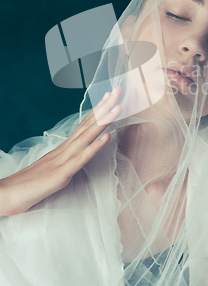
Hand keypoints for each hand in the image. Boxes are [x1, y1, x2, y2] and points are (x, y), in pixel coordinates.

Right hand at [0, 87, 122, 215]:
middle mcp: (64, 150)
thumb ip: (63, 161)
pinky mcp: (61, 174)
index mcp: (63, 149)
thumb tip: (74, 155)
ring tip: (118, 108)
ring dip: (103, 121)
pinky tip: (108, 137)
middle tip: (119, 91)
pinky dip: (95, 147)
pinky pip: (81, 158)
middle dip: (105, 108)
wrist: (6, 195)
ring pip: (87, 137)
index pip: (83, 125)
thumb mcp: (50, 170)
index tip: (109, 95)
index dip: (98, 110)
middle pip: (88, 125)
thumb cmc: (27, 185)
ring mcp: (63, 160)